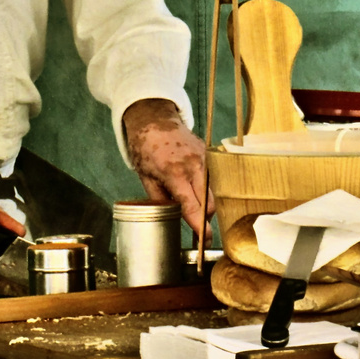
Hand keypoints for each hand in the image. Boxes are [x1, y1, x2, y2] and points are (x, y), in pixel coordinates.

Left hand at [123, 98, 214, 241]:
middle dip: (204, 219)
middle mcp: (193, 165)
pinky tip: (194, 188)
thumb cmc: (145, 146)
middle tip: (197, 229)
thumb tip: (173, 218)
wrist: (154, 117)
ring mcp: (204, 158)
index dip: (200, 227)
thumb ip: (160, 199)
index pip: (192, 207)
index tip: (205, 241)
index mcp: (174, 173)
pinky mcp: (208, 154)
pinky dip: (206, 188)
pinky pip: (212, 178)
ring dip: (206, 204)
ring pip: (213, 192)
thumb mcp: (145, 176)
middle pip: (209, 203)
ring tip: (192, 205)